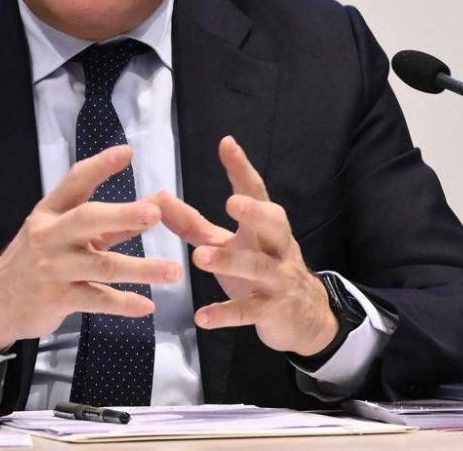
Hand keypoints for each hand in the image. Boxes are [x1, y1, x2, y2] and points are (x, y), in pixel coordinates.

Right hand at [0, 145, 181, 351]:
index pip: (75, 182)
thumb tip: (153, 206)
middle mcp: (49, 235)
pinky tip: (147, 305)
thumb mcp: (64, 234)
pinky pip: (97, 300)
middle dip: (123, 214)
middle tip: (155, 213)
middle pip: (87, 219)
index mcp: (50, 211)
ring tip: (173, 270)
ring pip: (101, 265)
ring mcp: (53, 268)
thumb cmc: (40, 259)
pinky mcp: (57, 299)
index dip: (100, 166)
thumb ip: (108, 223)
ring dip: (141, 268)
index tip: (127, 152)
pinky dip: (123, 303)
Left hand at [154, 136, 337, 355]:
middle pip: (273, 224)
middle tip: (232, 202)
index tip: (227, 144)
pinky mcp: (272, 311)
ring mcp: (277, 280)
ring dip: (229, 261)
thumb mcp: (226, 244)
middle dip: (255, 213)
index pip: (255, 192)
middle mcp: (276, 247)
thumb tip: (156, 198)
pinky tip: (201, 317)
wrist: (306, 318)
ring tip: (199, 257)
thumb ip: (192, 222)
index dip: (241, 168)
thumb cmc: (260, 271)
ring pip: (257, 267)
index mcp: (264, 226)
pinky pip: (249, 312)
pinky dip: (226, 314)